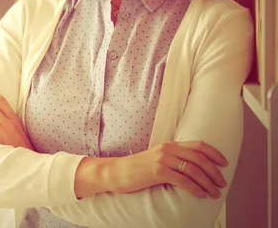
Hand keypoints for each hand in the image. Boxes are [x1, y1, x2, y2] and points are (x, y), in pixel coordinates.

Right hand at [109, 141, 228, 198]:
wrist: (117, 172)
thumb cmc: (137, 169)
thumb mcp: (156, 158)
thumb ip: (173, 159)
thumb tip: (192, 168)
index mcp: (169, 145)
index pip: (198, 145)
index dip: (214, 153)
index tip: (224, 163)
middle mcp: (168, 150)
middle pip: (199, 158)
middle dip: (214, 172)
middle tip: (222, 183)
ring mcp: (163, 160)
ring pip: (194, 170)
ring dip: (208, 183)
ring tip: (214, 193)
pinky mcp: (158, 172)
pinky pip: (183, 181)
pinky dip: (196, 189)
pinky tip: (201, 195)